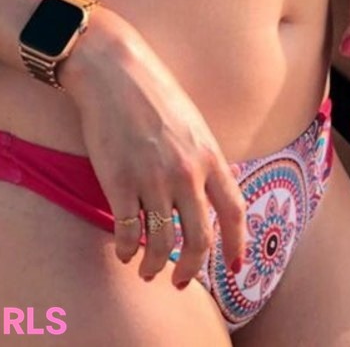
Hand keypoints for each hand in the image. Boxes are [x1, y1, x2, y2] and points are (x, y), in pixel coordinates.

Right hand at [59, 10, 246, 287]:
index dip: (236, 244)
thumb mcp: (194, 122)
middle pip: (200, 239)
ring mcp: (152, 178)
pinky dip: (126, 250)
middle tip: (181, 279)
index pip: (234, 211)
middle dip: (191, 268)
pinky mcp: (119, 181)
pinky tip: (123, 252)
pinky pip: (127, 232)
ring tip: (148, 271)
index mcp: (209, 154)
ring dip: (155, 266)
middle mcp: (186, 171)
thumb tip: (217, 187)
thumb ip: (205, 157)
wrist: (114, 70)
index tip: (234, 266)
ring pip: (162, 243)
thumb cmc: (153, 91)